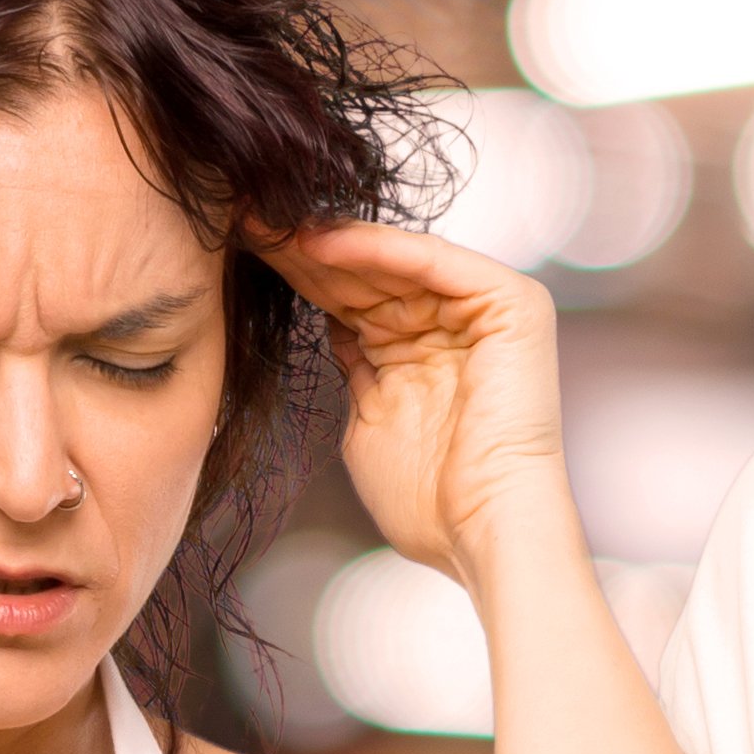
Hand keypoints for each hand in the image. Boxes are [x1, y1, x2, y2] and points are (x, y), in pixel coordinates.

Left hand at [261, 221, 576, 583]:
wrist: (481, 532)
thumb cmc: (428, 501)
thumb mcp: (369, 417)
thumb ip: (355, 365)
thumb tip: (329, 322)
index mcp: (429, 350)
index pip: (357, 298)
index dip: (300, 275)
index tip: (242, 252)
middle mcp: (461, 323)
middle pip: (373, 273)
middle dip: (306, 250)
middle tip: (243, 221)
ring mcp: (490, 310)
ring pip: (397, 260)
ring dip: (331, 242)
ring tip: (269, 225)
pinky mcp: (511, 305)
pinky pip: (431, 262)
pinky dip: (376, 248)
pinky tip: (319, 242)